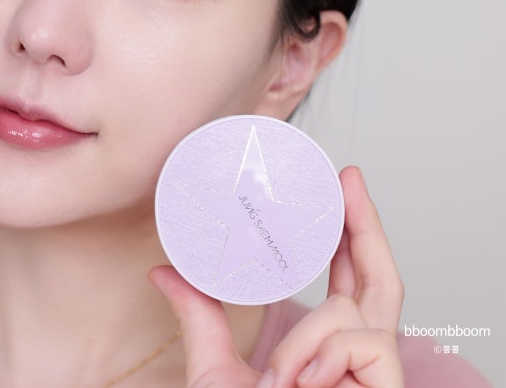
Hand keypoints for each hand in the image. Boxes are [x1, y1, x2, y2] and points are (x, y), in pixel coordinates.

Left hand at [150, 166, 404, 387]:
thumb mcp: (214, 374)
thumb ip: (199, 318)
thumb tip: (165, 272)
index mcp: (321, 355)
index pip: (347, 285)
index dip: (347, 237)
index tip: (335, 189)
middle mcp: (353, 363)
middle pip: (380, 282)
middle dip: (365, 224)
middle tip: (348, 177)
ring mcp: (373, 381)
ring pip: (361, 310)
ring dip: (314, 332)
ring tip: (281, 377)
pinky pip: (363, 342)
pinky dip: (324, 351)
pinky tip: (298, 382)